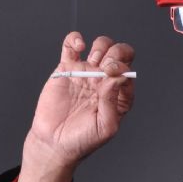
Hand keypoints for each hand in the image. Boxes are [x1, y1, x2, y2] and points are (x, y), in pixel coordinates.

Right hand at [17, 32, 135, 181]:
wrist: (55, 142)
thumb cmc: (82, 139)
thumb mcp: (105, 127)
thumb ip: (113, 102)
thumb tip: (117, 76)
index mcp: (119, 95)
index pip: (128, 71)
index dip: (123, 67)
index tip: (112, 75)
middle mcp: (105, 81)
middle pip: (118, 54)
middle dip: (115, 54)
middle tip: (105, 67)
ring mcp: (87, 73)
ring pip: (101, 46)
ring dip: (101, 46)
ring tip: (93, 62)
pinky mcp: (67, 68)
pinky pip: (72, 45)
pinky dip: (75, 39)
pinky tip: (79, 46)